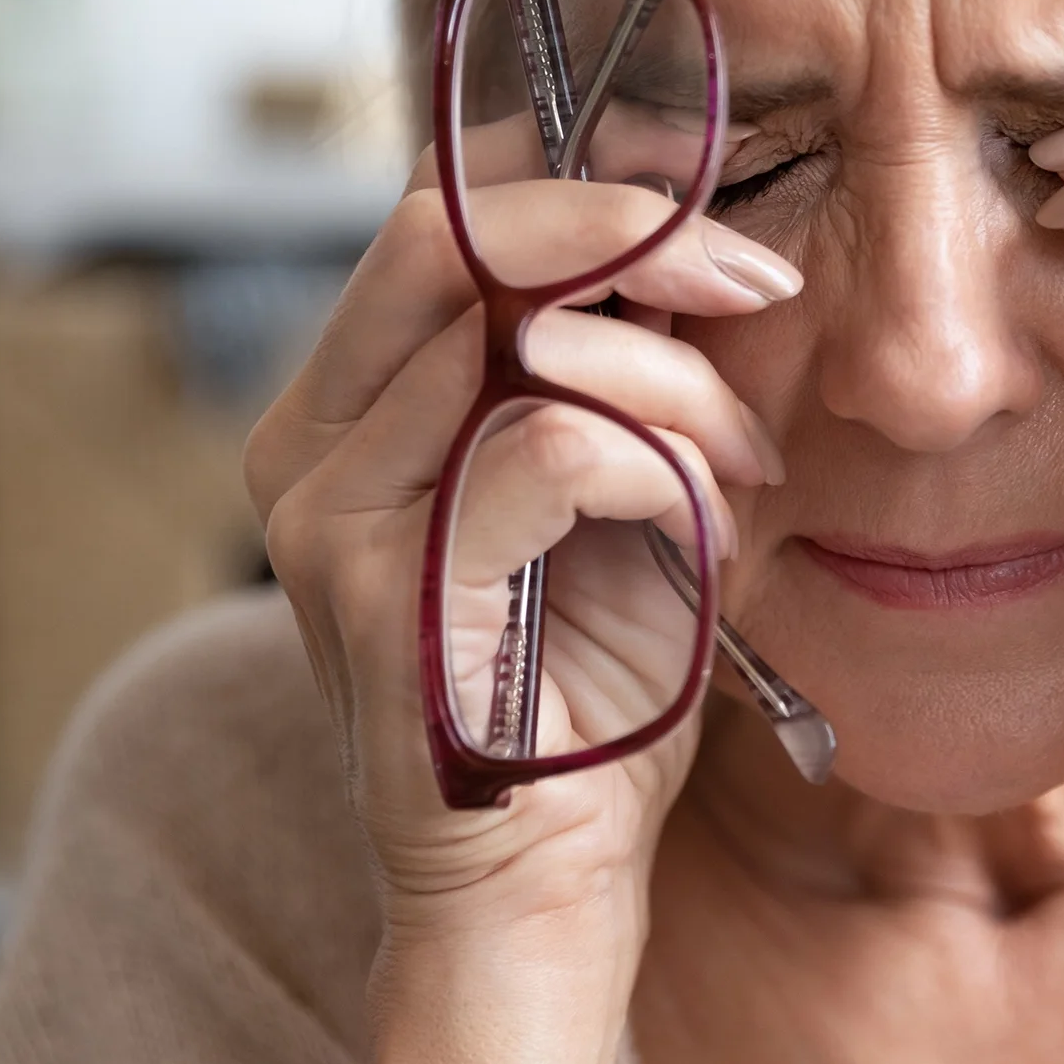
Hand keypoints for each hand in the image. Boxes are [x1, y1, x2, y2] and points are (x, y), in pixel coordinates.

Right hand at [244, 120, 797, 1063]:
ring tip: (742, 466)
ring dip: (677, 384)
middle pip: (449, 231)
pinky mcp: (379, 588)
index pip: (440, 215)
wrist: (546, 883)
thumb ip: (625, 366)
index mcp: (354, 404)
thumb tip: (695, 233)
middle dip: (630, 233)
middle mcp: (309, 441)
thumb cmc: (588, 686)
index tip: (701, 201)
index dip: (576, 180)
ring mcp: (327, 513)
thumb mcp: (622, 487)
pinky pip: (551, 445)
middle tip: (754, 281)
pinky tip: (706, 531)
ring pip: (518, 335)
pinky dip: (662, 466)